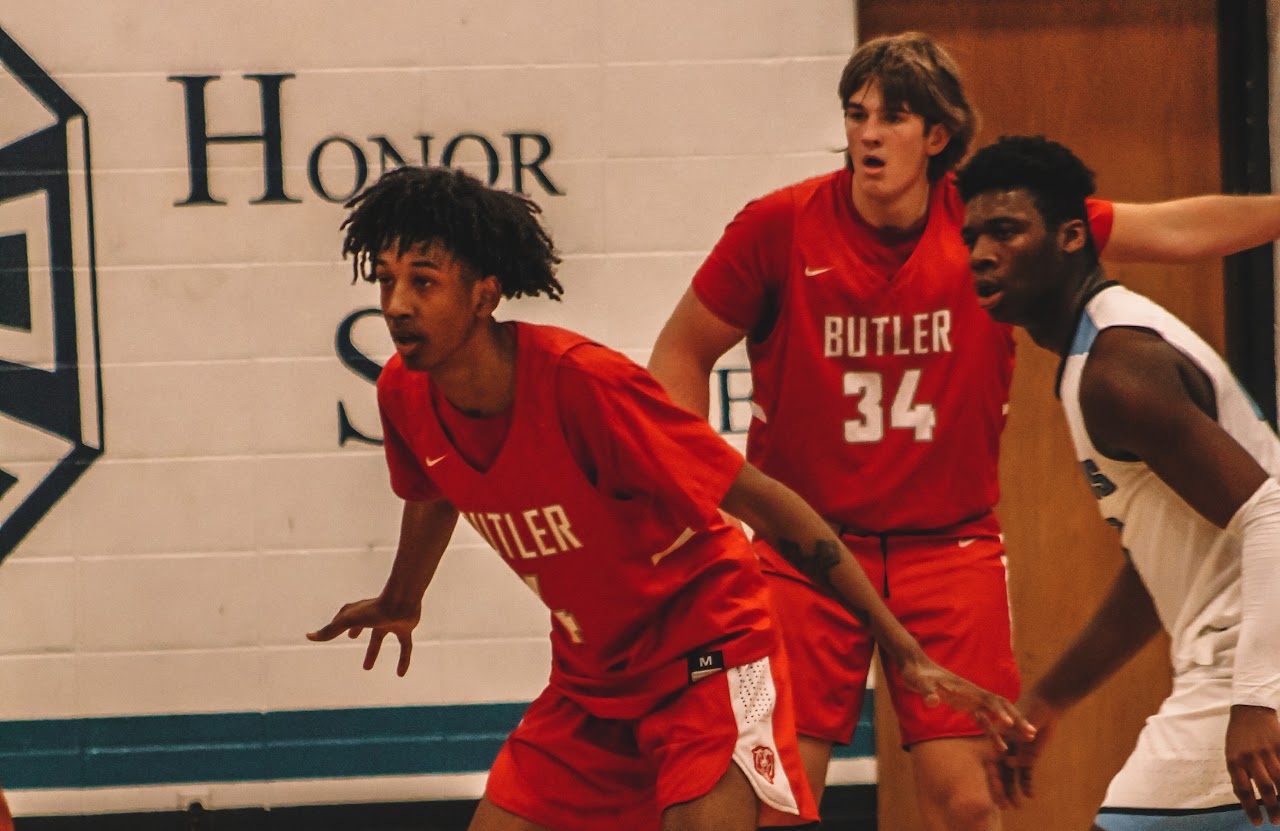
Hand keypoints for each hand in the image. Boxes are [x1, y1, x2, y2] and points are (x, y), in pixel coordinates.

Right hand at [306, 596, 421, 676]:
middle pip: (362, 625)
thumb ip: (330, 630)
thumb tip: (308, 636)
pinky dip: (403, 660)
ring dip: (373, 651)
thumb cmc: (375, 609)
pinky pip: (405, 647)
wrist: (403, 601)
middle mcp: (374, 615)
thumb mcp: (348, 621)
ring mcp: (390, 620)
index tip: (332, 629)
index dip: (338, 623)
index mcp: (359, 612)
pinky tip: (400, 674)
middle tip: (351, 639)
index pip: (345, 618)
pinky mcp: (405, 628)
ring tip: (367, 667)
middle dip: (356, 632)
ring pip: (380, 637)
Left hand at [900, 657, 1036, 753]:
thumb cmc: (917, 674)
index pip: (989, 700)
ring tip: (1026, 740)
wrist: (914, 667)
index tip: (1012, 725)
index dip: (1000, 712)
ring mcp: (970, 700)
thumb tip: (932, 701)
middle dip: (1017, 718)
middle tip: (1032, 733)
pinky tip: (1000, 746)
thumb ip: (927, 692)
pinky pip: (984, 720)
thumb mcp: (919, 683)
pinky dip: (994, 731)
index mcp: (966, 688)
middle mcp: (973, 693)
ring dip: (1011, 726)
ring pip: (996, 714)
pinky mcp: (965, 705)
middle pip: (1001, 706)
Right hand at [984, 693, 1060, 809]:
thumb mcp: (1018, 724)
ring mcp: (1018, 753)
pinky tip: (1030, 795)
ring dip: (1015, 790)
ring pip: (1014, 776)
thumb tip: (1010, 762)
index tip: (996, 792)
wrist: (1045, 703)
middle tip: (1006, 806)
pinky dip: (1028, 783)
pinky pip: (1027, 773)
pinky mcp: (1030, 755)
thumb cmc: (1029, 709)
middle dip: (1004, 790)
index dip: (995, 780)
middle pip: (1003, 774)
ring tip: (1018, 805)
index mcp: (999, 741)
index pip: (994, 765)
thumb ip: (1013, 745)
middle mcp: (1006, 749)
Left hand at [1226, 704, 1279, 825]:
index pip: (1243, 790)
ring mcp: (1268, 752)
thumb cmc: (1238, 738)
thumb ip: (1238, 775)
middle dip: (1271, 807)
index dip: (1250, 808)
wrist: (1250, 712)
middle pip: (1265, 787)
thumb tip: (1245, 799)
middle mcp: (1251, 757)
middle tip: (1275, 820)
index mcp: (1235, 761)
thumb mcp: (1230, 755)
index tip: (1256, 823)